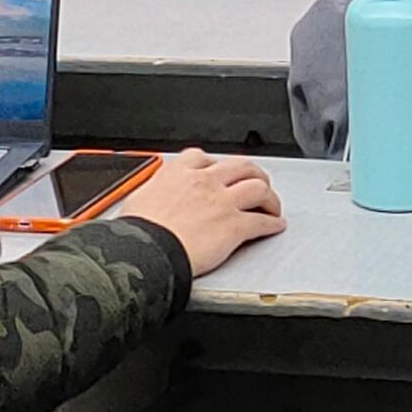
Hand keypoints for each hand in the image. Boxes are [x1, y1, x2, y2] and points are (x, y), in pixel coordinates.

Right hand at [134, 149, 284, 276]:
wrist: (143, 253)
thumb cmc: (137, 233)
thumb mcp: (138, 202)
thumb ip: (153, 196)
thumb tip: (147, 203)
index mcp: (178, 173)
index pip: (203, 158)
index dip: (216, 164)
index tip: (219, 171)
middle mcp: (204, 182)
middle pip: (241, 167)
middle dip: (253, 174)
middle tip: (257, 182)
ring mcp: (222, 202)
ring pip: (258, 188)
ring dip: (269, 197)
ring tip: (271, 205)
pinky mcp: (234, 225)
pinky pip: (261, 222)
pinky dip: (272, 224)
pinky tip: (275, 226)